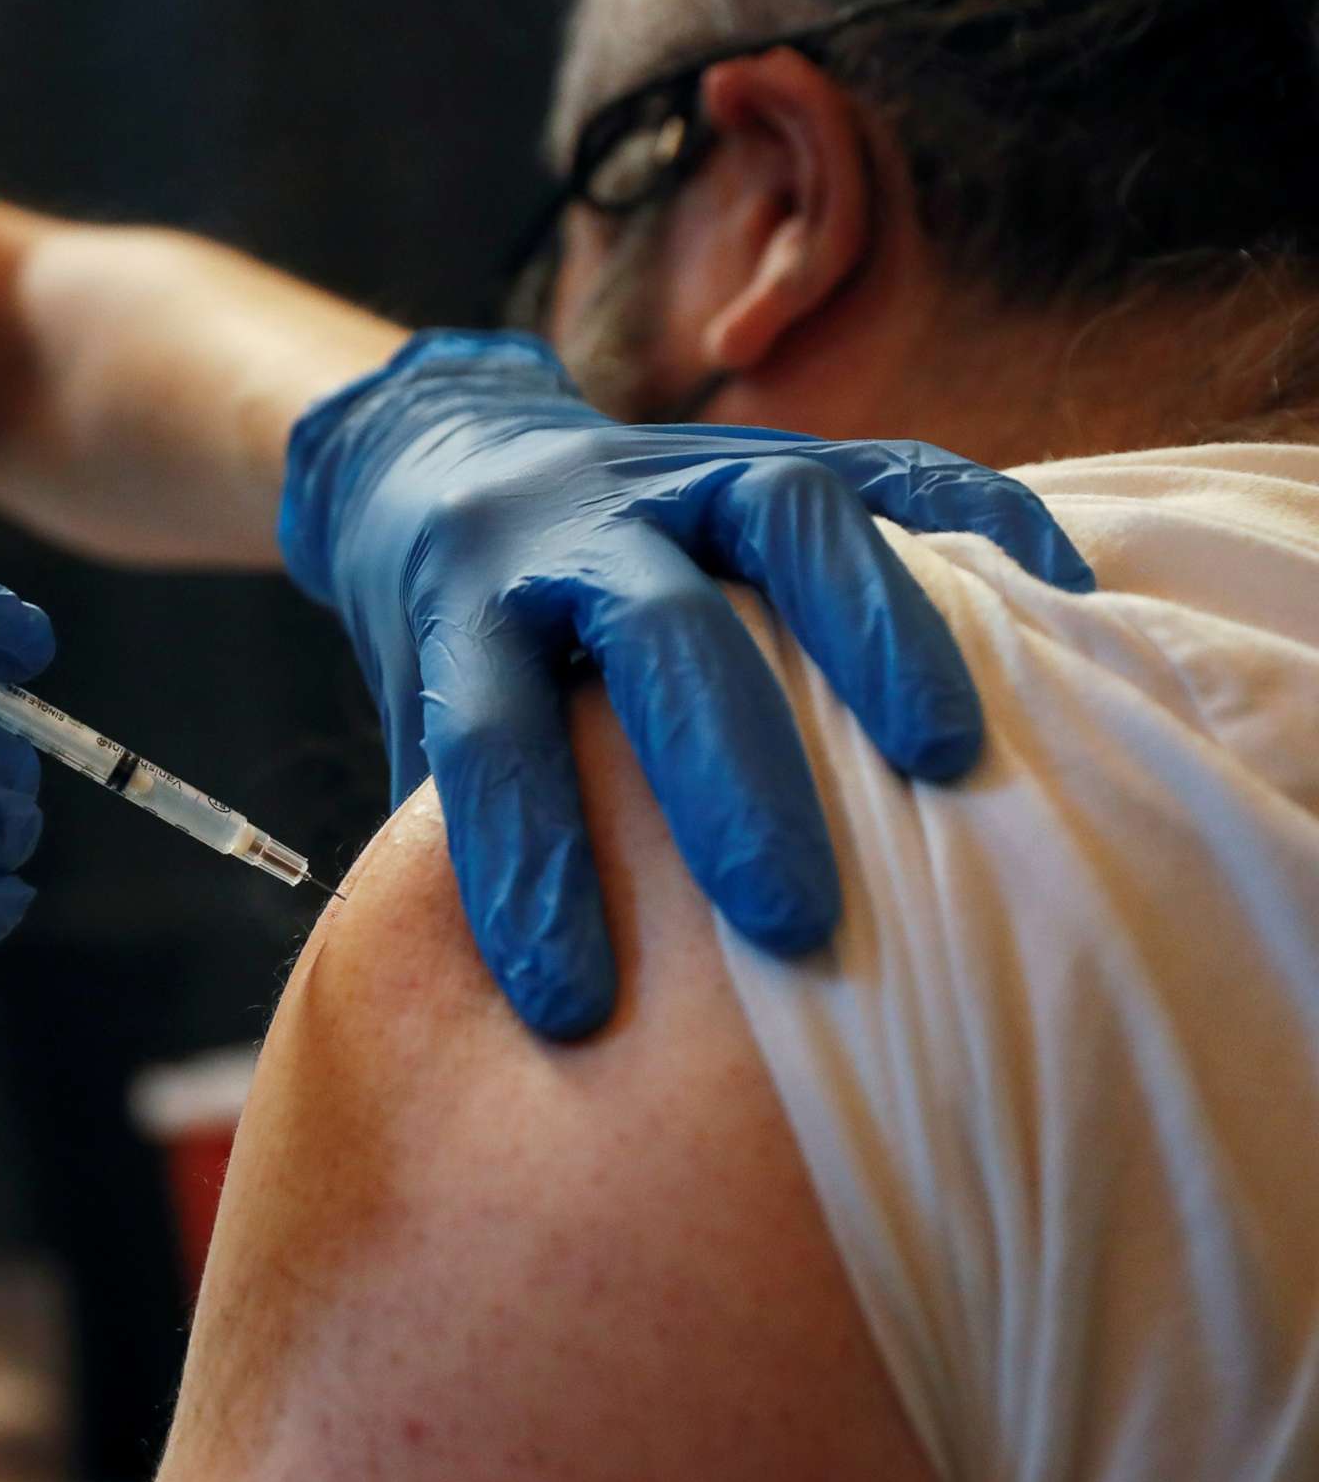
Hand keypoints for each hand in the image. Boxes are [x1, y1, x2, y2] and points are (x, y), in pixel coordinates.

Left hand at [279, 331, 1091, 1039]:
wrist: (438, 465)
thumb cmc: (453, 653)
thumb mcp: (421, 730)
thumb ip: (459, 840)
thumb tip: (514, 1033)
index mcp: (466, 610)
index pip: (487, 740)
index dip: (527, 870)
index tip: (573, 1011)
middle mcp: (570, 527)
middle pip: (654, 634)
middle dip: (729, 781)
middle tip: (794, 926)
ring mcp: (680, 471)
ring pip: (784, 520)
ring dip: (873, 636)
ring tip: (949, 764)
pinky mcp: (773, 448)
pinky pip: (891, 464)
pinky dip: (981, 523)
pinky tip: (1059, 598)